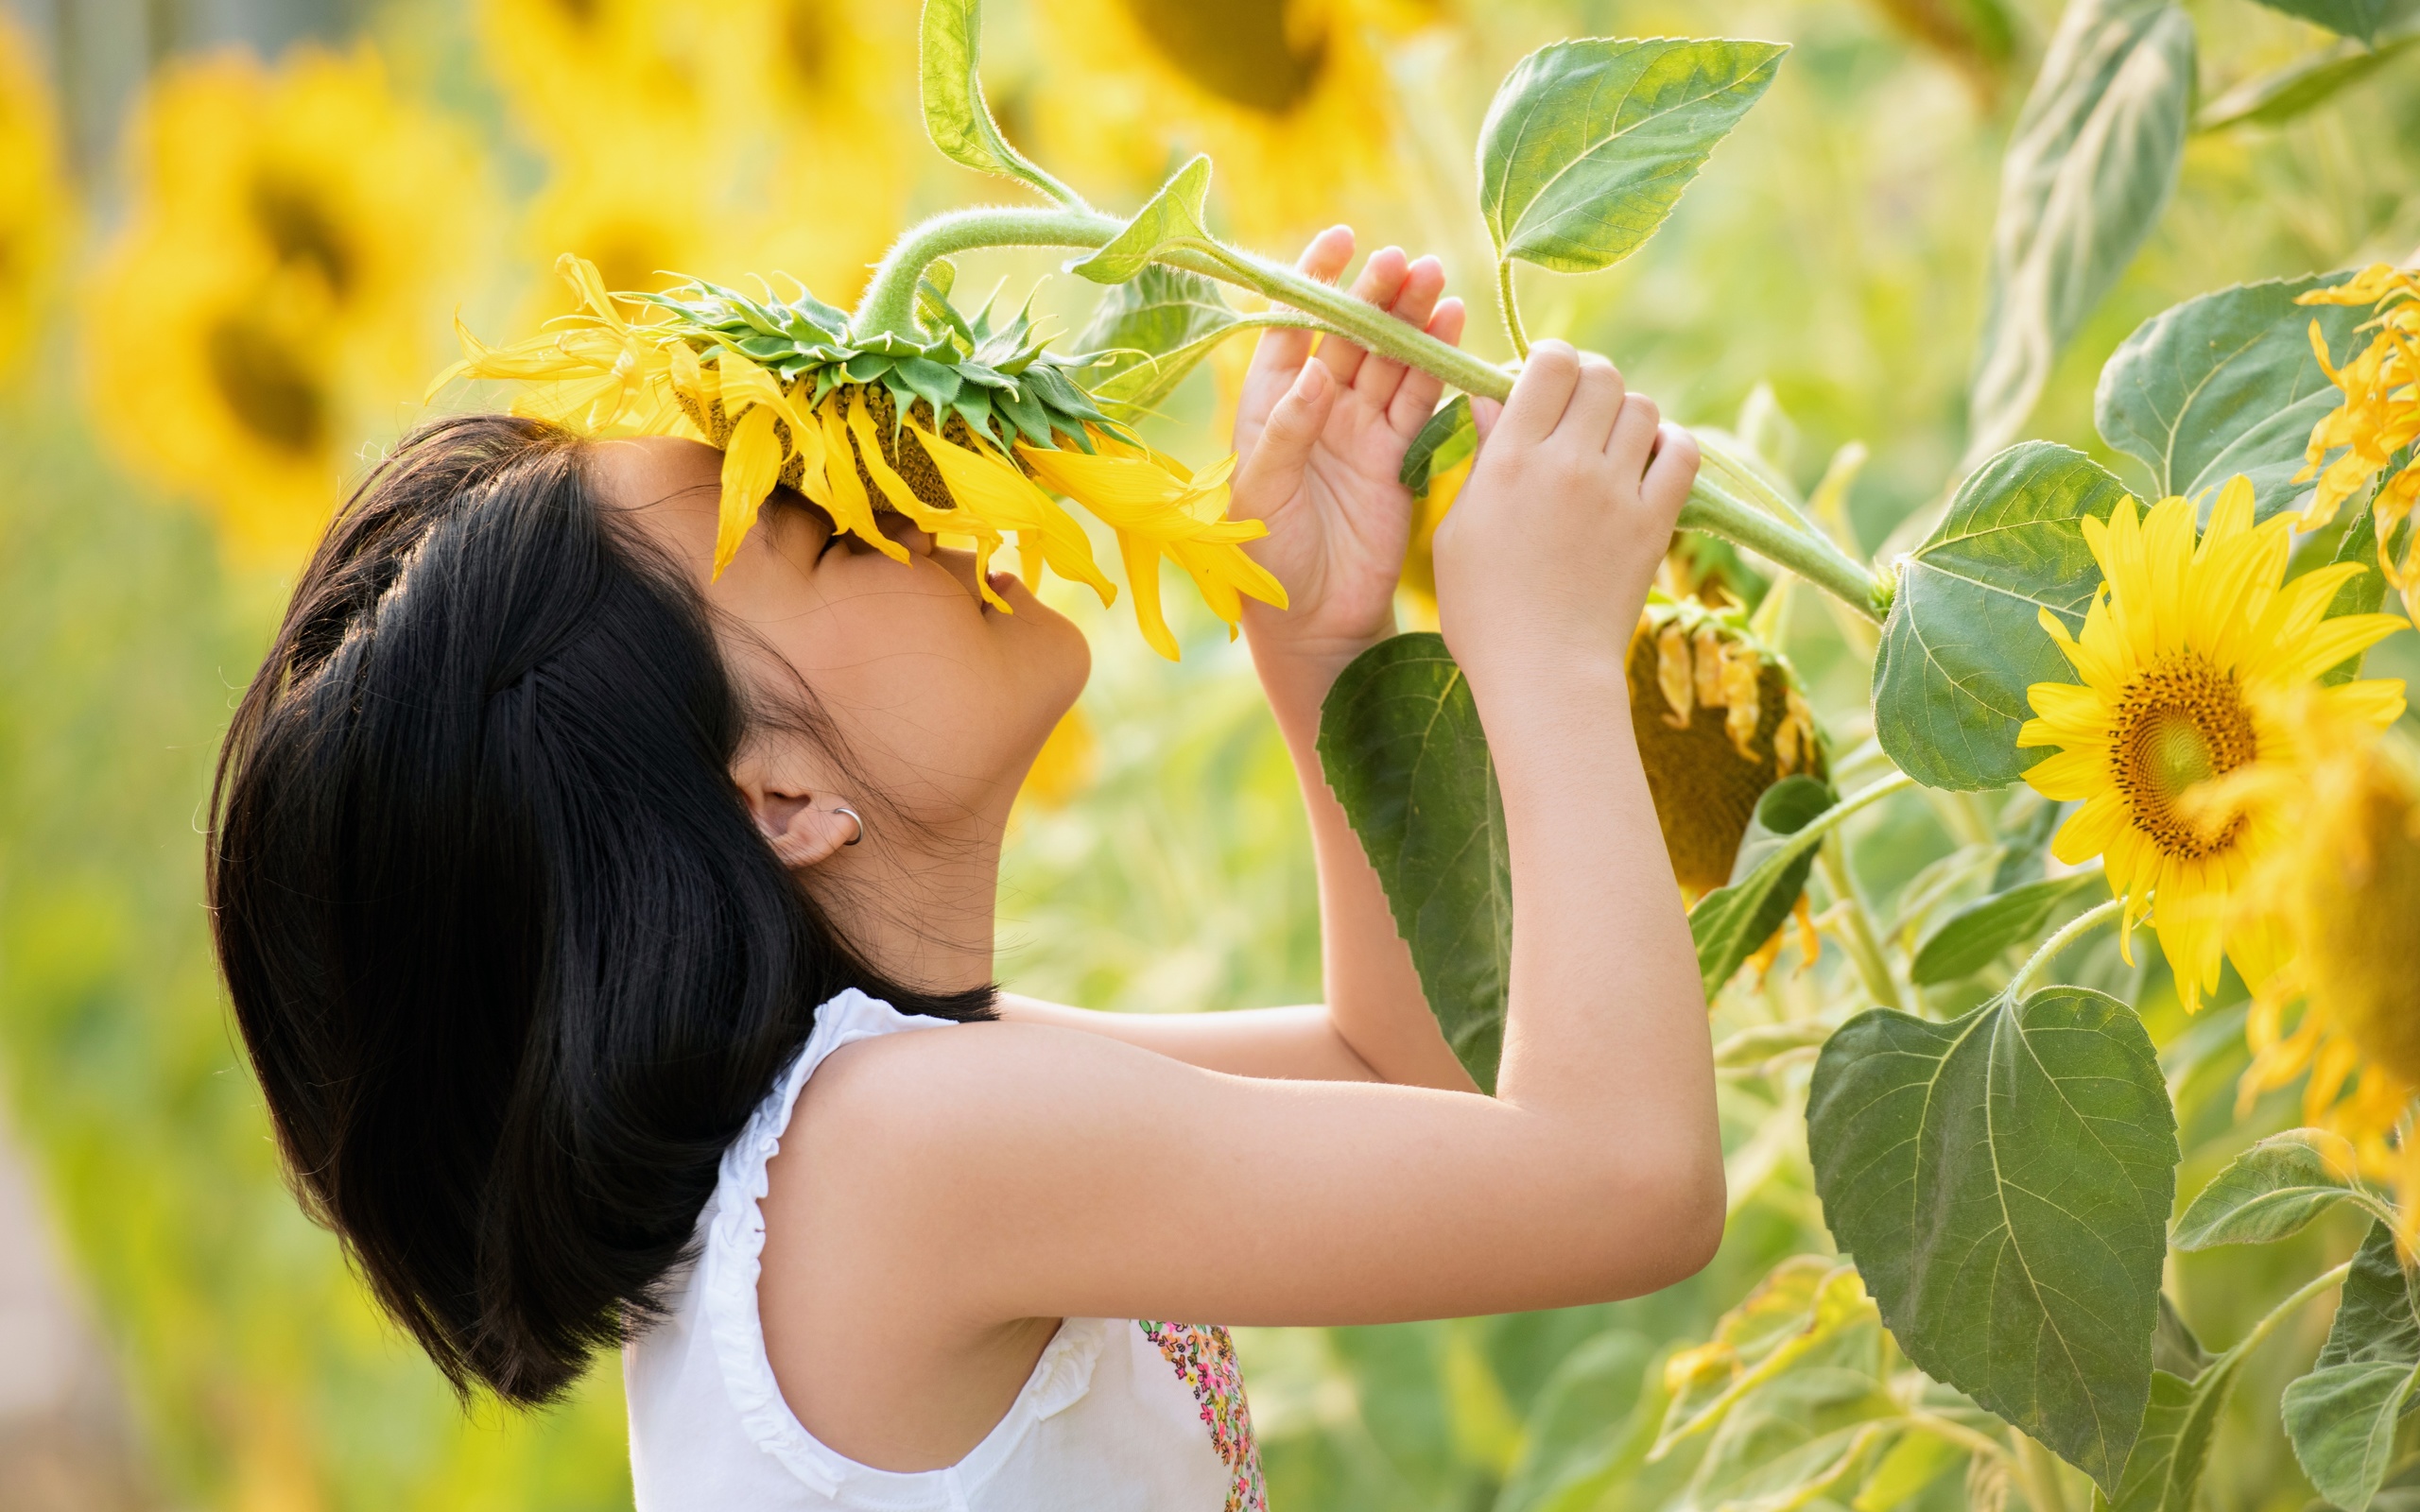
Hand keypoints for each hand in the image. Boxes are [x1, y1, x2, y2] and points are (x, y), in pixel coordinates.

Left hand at [1230, 227, 1466, 696]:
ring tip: (1437, 283)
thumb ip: (1287, 430)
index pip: (1291, 327)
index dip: (1314, 282)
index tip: (1341, 241)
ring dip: (1412, 321)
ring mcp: (1359, 429)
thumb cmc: (1265, 559)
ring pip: (1390, 360)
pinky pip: (1419, 400)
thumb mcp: (1261, 493)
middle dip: (1377, 296)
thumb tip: (1316, 370)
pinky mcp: (1396, 456)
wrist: (1311, 621)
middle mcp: (1315, 408)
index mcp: (1269, 404)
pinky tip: (1453, 328)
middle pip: (1349, 336)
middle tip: (1405, 263)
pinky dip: (1436, 366)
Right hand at [1432, 342, 1698, 694]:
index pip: (1549, 364)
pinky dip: (1670, 446)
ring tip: (1610, 446)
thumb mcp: (1457, 531)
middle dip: (1588, 382)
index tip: (1540, 387)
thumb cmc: (1483, 611)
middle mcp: (1568, 464)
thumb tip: (1493, 399)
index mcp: (1511, 461)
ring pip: (1642, 408)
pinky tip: (1648, 464)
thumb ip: (1482, 459)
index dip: (1548, 362)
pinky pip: (1683, 453)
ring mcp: (1618, 492)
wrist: (1544, 674)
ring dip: (1626, 415)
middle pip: (1601, 375)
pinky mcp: (1656, 522)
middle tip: (1577, 414)